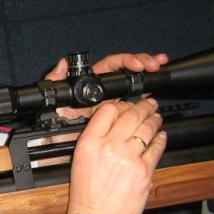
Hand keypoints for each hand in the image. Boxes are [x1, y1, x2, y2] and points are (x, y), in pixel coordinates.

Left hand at [45, 52, 168, 119]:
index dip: (125, 60)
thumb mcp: (54, 105)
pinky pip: (135, 101)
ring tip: (160, 65)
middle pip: (126, 69)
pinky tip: (155, 89)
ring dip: (148, 73)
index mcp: (91, 84)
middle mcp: (104, 90)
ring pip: (133, 82)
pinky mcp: (119, 115)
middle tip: (155, 63)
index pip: (111, 65)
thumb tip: (62, 63)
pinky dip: (146, 93)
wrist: (63, 153)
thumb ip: (55, 83)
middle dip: (142, 61)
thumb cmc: (56, 130)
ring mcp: (113, 101)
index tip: (137, 64)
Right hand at [66, 98, 165, 213]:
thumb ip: (95, 140)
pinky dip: (160, 139)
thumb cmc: (86, 196)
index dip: (120, 104)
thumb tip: (112, 126)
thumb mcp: (79, 162)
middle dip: (143, 106)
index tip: (126, 105)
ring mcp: (129, 158)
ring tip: (156, 117)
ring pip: (146, 128)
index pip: (107, 110)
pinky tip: (161, 136)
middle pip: (130, 115)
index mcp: (89, 143)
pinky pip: (156, 148)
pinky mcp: (144, 170)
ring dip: (154, 120)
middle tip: (148, 103)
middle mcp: (109, 146)